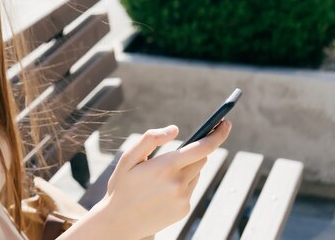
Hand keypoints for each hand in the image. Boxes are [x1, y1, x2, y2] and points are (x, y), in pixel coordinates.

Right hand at [99, 119, 231, 238]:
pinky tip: (162, 192)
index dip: (218, 134)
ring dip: (186, 169)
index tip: (226, 123)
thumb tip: (175, 129)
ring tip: (160, 178)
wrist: (119, 222)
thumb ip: (151, 139)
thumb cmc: (122, 186)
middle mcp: (179, 183)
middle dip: (193, 152)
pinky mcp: (184, 209)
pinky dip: (181, 185)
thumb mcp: (128, 158)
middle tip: (176, 154)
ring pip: (196, 173)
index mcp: (166, 166)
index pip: (202, 147)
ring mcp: (183, 198)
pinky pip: (189, 189)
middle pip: (201, 158)